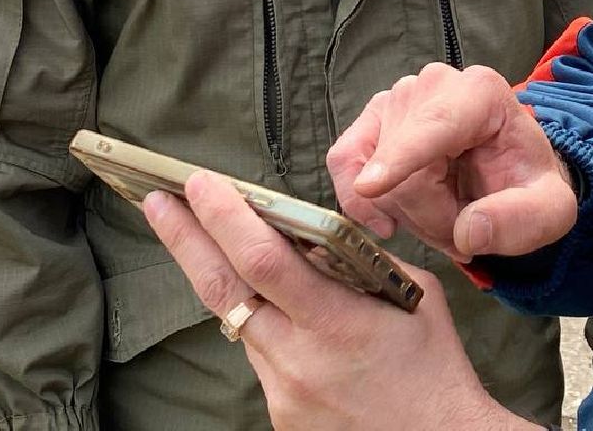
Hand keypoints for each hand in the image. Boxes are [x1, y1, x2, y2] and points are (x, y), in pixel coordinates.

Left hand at [143, 172, 536, 430]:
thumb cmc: (434, 367)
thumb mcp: (411, 294)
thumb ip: (360, 261)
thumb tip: (315, 239)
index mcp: (336, 322)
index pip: (263, 260)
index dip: (225, 218)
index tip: (200, 183)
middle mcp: (297, 358)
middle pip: (223, 288)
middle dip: (184, 238)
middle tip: (158, 201)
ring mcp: (282, 390)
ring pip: (238, 318)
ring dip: (219, 275)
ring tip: (199, 237)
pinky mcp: (279, 412)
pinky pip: (259, 352)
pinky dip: (260, 319)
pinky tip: (270, 304)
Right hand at [326, 63, 577, 260]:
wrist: (511, 172)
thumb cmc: (528, 184)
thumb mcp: (550, 211)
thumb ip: (522, 222)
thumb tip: (468, 232)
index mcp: (481, 93)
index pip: (435, 125)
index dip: (401, 157)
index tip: (370, 187)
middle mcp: (434, 84)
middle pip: (404, 166)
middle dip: (430, 217)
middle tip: (462, 233)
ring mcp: (396, 98)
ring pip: (373, 172)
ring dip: (405, 214)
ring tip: (443, 221)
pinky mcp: (372, 119)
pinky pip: (344, 160)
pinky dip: (360, 200)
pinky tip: (388, 220)